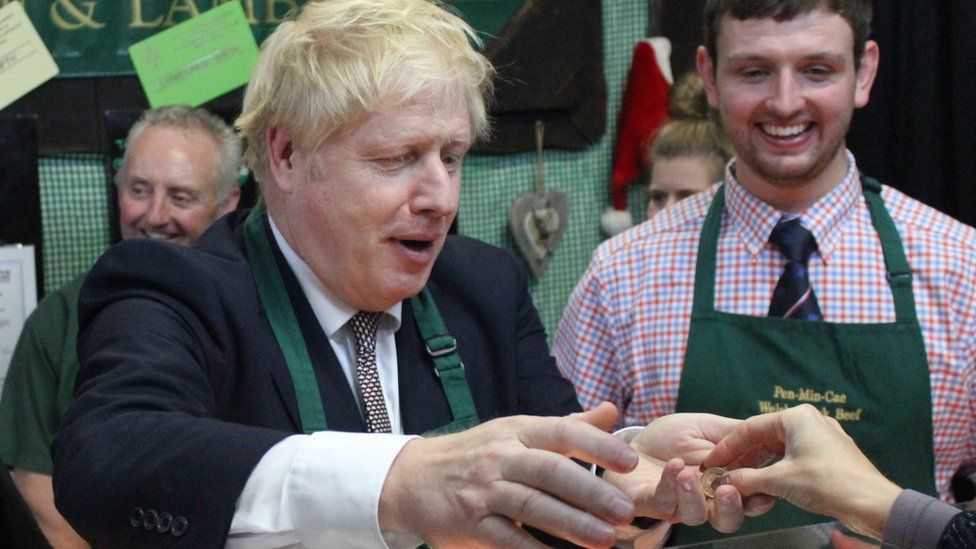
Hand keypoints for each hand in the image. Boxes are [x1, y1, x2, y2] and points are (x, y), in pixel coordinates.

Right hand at [379, 402, 638, 547]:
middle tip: (626, 511)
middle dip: (591, 492)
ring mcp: (484, 491)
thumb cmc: (477, 454)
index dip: (597, 446)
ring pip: (531, 506)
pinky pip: (506, 540)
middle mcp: (501, 457)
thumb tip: (611, 411)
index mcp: (517, 431)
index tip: (630, 462)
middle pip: (551, 471)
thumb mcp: (516, 431)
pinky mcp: (470, 524)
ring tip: (606, 539)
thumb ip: (567, 426)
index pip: (562, 432)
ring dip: (571, 524)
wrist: (412, 478)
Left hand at [604, 413, 773, 533]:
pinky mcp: (650, 502)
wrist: (633, 439)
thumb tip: (767, 436)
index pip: (750, 498)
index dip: (760, 499)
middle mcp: (705, 501)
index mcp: (725, 483)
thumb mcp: (707, 428)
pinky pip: (663, 500)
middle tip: (728, 490)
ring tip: (689, 473)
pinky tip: (674, 465)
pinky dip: (670, 483)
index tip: (765, 492)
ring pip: (695, 516)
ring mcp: (677, 505)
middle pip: (728, 519)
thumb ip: (734, 436)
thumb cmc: (673, 437)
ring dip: (695, 496)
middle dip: (732, 508)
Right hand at [704, 404, 901, 539]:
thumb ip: (746, 479)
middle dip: (743, 457)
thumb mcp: (780, 481)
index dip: (727, 447)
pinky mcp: (831, 455)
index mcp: (796, 417)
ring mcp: (823, 437)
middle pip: (765, 437)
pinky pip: (795, 458)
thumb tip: (722, 482)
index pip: (750, 428)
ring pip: (780, 449)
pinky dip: (778, 469)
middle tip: (724, 472)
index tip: (712, 462)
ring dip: (760, 465)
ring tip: (742, 480)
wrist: (873, 504)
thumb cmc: (829, 483)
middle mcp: (810, 421)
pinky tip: (767, 484)